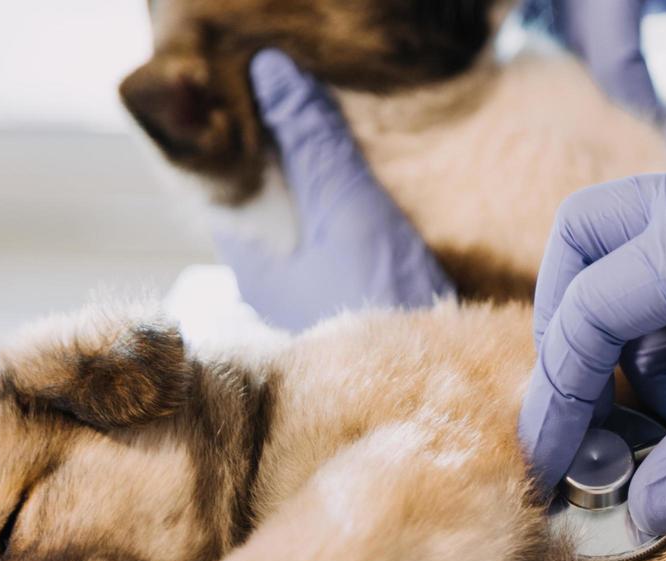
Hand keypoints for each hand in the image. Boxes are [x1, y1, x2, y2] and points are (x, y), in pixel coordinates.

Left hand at [212, 50, 452, 331]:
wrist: (436, 384)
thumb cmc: (380, 301)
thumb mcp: (347, 210)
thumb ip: (312, 142)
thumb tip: (271, 72)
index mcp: (250, 267)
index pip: (229, 189)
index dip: (247, 146)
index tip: (274, 111)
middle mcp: (266, 296)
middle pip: (265, 215)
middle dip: (288, 175)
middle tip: (317, 131)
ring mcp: (304, 315)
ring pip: (298, 242)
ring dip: (318, 208)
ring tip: (345, 171)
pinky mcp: (341, 326)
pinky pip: (328, 268)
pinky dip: (341, 239)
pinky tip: (368, 224)